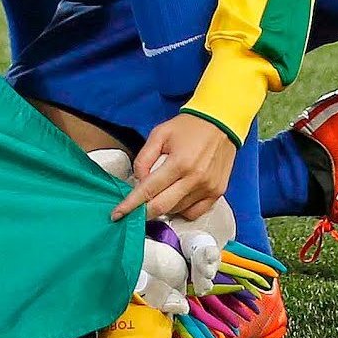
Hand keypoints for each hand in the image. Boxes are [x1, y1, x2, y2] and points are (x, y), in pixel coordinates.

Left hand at [113, 112, 238, 224]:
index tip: (117, 214)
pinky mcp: (217, 193)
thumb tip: (138, 182)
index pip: (148, 190)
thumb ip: (144, 159)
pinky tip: (175, 198)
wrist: (221, 123)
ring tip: (158, 194)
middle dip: (143, 213)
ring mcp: (208, 188)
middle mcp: (195, 179)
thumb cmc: (188, 127)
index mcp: (179, 163)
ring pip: (177, 210)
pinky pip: (194, 213)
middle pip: (162, 207)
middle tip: (132, 212)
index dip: (130, 204)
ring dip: (163, 208)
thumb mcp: (159, 134)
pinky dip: (181, 210)